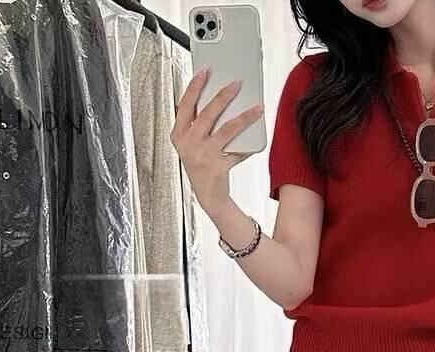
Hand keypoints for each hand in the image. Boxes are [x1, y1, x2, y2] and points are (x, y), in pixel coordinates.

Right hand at [170, 68, 263, 215]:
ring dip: (244, 117)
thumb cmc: (201, 166)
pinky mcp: (218, 166)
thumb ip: (198, 124)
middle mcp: (189, 144)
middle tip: (237, 83)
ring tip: (256, 107)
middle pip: (207, 113)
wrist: (208, 196)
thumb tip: (218, 99)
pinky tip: (256, 137)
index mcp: (179, 135)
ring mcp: (203, 155)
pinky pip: (237, 151)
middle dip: (223, 95)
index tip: (205, 71)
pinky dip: (248, 145)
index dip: (194, 86)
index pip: (185, 105)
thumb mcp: (191, 143)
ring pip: (226, 129)